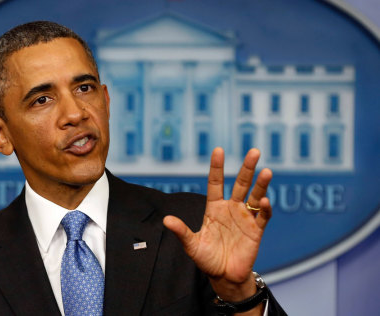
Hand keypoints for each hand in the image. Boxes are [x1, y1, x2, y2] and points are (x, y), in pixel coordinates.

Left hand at [163, 147, 271, 301]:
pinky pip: (263, 217)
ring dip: (261, 184)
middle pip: (240, 184)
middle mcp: (231, 209)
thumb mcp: (192, 245)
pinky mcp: (256, 230)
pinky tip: (265, 201)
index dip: (216, 167)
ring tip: (266, 171)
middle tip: (254, 151)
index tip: (218, 150)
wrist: (224, 277)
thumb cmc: (207, 259)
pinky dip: (265, 209)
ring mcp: (245, 218)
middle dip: (247, 168)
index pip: (215, 183)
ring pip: (255, 196)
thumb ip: (181, 232)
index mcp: (214, 208)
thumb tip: (166, 220)